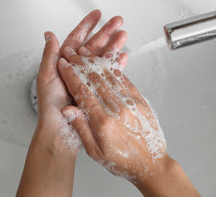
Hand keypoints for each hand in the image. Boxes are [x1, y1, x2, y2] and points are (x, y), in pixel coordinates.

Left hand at [36, 10, 127, 152]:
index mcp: (63, 63)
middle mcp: (76, 69)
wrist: (61, 130)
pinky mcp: (96, 90)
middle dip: (106, 32)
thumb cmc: (50, 106)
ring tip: (124, 35)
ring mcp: (87, 79)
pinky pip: (107, 74)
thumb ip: (50, 55)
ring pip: (102, 57)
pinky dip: (116, 65)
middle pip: (93, 45)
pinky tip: (123, 57)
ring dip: (113, 45)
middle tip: (118, 21)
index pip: (76, 39)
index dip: (87, 25)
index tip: (97, 15)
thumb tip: (49, 34)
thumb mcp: (46, 77)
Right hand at [58, 46, 165, 177]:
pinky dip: (113, 69)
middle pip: (95, 79)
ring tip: (85, 52)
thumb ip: (81, 128)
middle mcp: (117, 108)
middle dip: (80, 63)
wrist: (152, 164)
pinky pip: (124, 80)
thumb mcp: (95, 152)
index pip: (82, 92)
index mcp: (103, 121)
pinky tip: (105, 62)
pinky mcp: (140, 100)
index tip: (64, 65)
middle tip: (71, 53)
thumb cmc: (123, 161)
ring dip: (95, 62)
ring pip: (109, 75)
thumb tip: (68, 110)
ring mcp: (130, 102)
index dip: (71, 76)